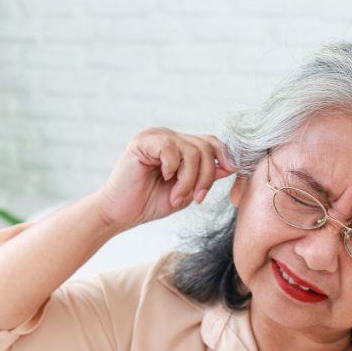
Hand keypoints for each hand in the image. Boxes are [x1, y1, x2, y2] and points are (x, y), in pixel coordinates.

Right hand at [97, 127, 235, 229]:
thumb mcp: (186, 191)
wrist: (120, 214)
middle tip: (197, 198)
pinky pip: (170, 149)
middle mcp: (168, 137)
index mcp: (178, 146)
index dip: (224, 155)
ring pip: (192, 150)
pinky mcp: (142, 142)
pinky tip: (164, 178)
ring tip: (177, 196)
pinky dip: (173, 168)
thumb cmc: (150, 203)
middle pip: (205, 146)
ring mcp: (154, 136)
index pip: (210, 141)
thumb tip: (230, 165)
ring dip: (189, 179)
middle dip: (207, 176)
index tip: (230, 172)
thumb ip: (205, 177)